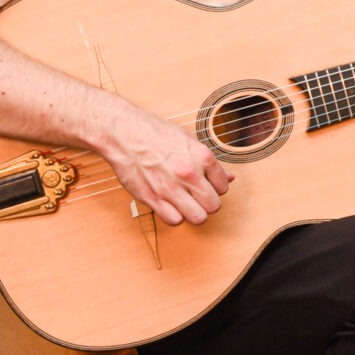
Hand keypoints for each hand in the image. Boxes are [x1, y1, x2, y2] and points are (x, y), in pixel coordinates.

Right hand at [98, 101, 231, 226]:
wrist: (125, 133)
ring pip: (198, 217)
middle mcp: (189, 173)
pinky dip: (174, 216)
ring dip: (194, 213)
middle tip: (199, 197)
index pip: (223, 186)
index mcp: (202, 156)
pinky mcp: (152, 198)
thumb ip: (210, 162)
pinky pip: (174, 220)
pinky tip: (171, 206)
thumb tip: (229, 177)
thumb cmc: (155, 133)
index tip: (207, 185)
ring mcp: (171, 188)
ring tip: (186, 204)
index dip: (216, 187)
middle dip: (208, 203)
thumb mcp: (189, 140)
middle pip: (213, 206)